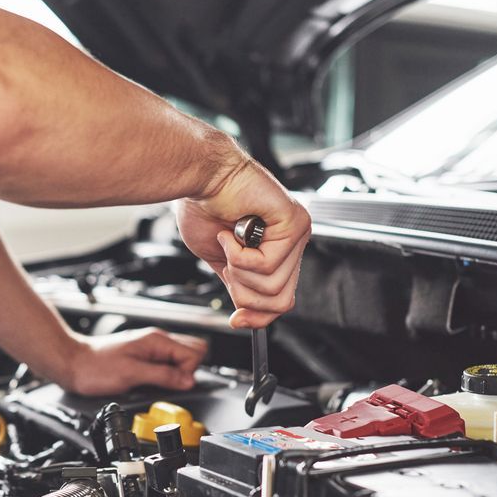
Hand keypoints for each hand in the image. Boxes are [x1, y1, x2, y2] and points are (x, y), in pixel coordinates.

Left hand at [56, 328, 206, 396]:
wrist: (73, 364)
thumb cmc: (95, 367)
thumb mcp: (132, 374)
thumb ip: (163, 376)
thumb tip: (188, 380)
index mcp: (156, 341)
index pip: (194, 352)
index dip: (187, 371)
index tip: (173, 383)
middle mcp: (156, 341)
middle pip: (192, 351)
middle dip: (187, 371)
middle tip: (167, 383)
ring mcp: (150, 348)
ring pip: (180, 357)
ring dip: (175, 373)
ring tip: (155, 382)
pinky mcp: (143, 357)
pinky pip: (166, 363)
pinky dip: (164, 374)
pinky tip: (149, 381)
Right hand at [177, 156, 310, 328]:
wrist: (198, 177)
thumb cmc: (204, 206)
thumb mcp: (220, 259)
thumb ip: (238, 284)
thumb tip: (246, 314)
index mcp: (279, 249)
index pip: (282, 300)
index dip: (258, 317)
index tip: (236, 320)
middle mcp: (293, 240)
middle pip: (280, 300)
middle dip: (244, 290)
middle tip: (227, 263)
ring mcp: (297, 231)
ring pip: (273, 286)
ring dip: (239, 269)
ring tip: (228, 241)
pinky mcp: (294, 222)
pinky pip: (268, 264)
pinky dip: (239, 254)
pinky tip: (232, 232)